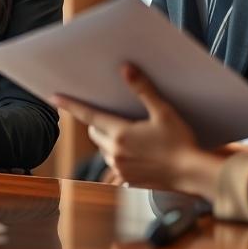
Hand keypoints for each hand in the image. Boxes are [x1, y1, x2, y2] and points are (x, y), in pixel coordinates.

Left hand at [53, 64, 222, 197]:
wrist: (194, 174)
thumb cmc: (181, 142)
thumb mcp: (163, 111)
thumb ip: (143, 89)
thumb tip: (126, 68)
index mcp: (121, 134)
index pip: (88, 115)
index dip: (70, 105)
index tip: (54, 96)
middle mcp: (116, 153)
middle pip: (95, 131)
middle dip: (98, 121)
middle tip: (112, 113)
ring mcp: (121, 169)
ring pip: (103, 148)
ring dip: (108, 139)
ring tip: (129, 132)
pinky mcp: (128, 180)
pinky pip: (115, 163)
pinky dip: (119, 154)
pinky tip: (137, 150)